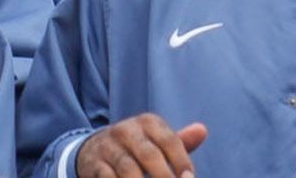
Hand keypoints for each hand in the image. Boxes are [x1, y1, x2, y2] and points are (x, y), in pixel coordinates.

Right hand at [76, 115, 207, 177]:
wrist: (92, 148)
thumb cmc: (136, 146)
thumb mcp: (156, 139)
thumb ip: (180, 141)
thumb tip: (203, 131)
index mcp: (148, 122)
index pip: (169, 141)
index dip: (181, 160)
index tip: (189, 177)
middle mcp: (127, 130)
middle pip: (150, 155)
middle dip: (164, 176)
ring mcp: (108, 147)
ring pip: (128, 169)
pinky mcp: (93, 164)